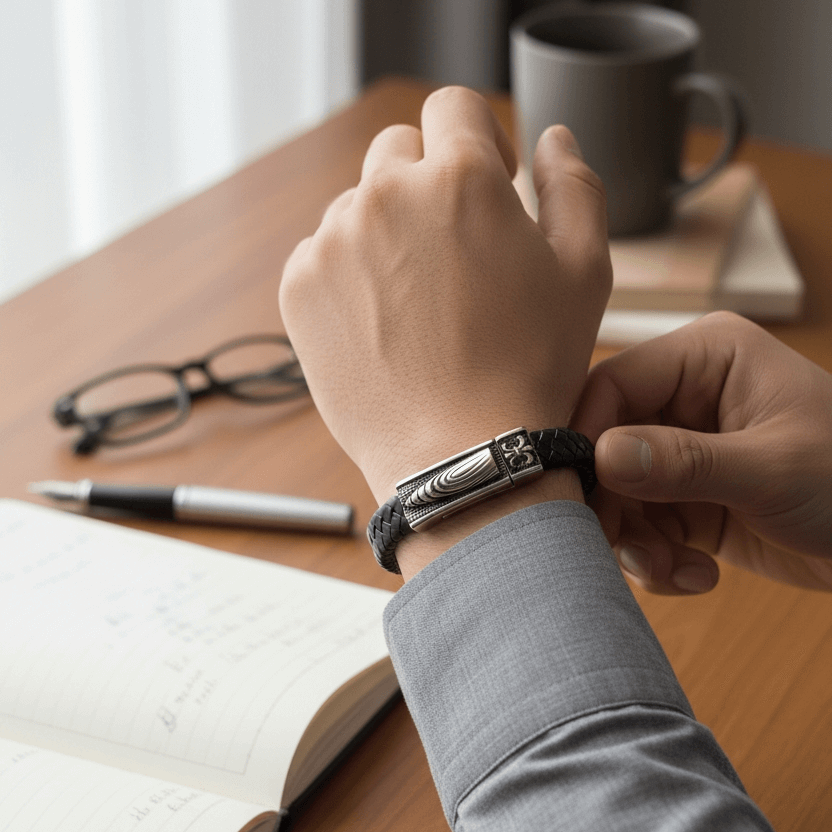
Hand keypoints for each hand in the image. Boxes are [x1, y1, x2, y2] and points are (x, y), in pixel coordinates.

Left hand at [280, 87, 611, 575]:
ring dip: (386, 233)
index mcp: (460, 177)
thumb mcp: (585, 270)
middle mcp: (387, 194)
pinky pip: (322, 253)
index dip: (476, 142)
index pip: (452, 108)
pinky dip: (349, 276)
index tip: (485, 183)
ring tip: (419, 303)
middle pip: (398, 150)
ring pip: (358, 205)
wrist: (459, 455)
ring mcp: (333, 240)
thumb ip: (572, 184)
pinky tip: (384, 324)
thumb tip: (550, 137)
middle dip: (426, 184)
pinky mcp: (298, 285)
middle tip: (452, 252)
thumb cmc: (528, 368)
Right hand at [573, 311, 831, 593]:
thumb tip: (600, 457)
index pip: (614, 384)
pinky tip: (697, 576)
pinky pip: (642, 525)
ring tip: (672, 570)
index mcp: (706, 359)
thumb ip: (684, 462)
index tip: (579, 492)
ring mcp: (683, 450)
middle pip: (605, 443)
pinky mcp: (686, 497)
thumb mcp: (774, 469)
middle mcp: (685, 397)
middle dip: (614, 504)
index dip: (586, 435)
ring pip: (616, 492)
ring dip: (635, 540)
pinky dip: (656, 558)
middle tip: (630, 549)